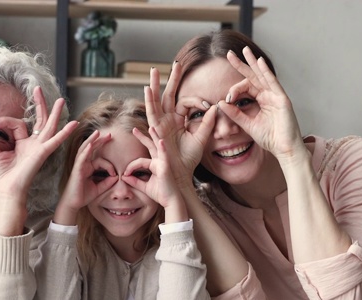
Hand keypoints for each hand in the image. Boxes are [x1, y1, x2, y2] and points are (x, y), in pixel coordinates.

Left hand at [0, 86, 77, 203]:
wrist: (7, 192)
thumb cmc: (1, 177)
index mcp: (22, 144)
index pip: (16, 123)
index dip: (3, 121)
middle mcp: (33, 144)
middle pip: (38, 120)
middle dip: (39, 104)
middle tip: (37, 88)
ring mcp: (39, 148)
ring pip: (48, 126)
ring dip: (54, 113)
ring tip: (61, 100)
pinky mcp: (42, 153)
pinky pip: (55, 141)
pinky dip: (64, 133)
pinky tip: (74, 124)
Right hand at [54, 130, 116, 224]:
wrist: (73, 204)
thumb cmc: (83, 196)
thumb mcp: (99, 188)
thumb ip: (108, 182)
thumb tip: (117, 176)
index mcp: (88, 167)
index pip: (100, 160)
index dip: (110, 166)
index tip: (115, 174)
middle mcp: (83, 164)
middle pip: (91, 149)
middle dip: (100, 141)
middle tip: (109, 134)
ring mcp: (79, 166)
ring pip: (85, 149)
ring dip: (91, 140)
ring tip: (97, 133)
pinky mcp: (77, 170)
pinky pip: (81, 158)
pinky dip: (86, 151)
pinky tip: (90, 145)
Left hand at [123, 127, 181, 210]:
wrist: (170, 201)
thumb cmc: (160, 194)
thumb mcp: (144, 187)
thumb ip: (135, 181)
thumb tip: (124, 177)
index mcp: (154, 165)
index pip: (140, 161)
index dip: (130, 167)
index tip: (124, 175)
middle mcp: (159, 162)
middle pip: (150, 146)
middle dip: (142, 137)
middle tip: (134, 130)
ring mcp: (164, 163)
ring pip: (157, 147)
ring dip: (154, 136)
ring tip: (151, 127)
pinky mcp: (166, 167)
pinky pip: (164, 155)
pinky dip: (162, 148)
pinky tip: (161, 141)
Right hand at [144, 65, 217, 187]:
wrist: (181, 174)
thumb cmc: (188, 160)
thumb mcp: (201, 139)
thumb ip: (207, 123)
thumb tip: (215, 108)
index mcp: (177, 120)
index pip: (183, 101)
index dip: (195, 98)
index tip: (207, 104)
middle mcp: (167, 120)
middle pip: (167, 96)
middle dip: (170, 80)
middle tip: (175, 63)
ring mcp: (160, 125)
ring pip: (156, 102)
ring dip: (154, 87)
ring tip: (153, 73)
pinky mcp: (157, 131)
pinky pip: (152, 115)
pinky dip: (149, 102)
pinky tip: (146, 91)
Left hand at [219, 47, 305, 161]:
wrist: (283, 149)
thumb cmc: (269, 138)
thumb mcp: (247, 124)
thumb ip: (235, 114)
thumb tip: (221, 103)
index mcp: (262, 100)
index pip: (246, 87)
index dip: (234, 90)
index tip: (227, 98)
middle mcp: (269, 95)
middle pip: (253, 76)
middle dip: (241, 64)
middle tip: (229, 54)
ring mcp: (276, 95)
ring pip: (262, 75)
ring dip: (253, 62)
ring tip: (244, 51)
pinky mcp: (282, 99)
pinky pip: (273, 82)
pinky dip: (265, 72)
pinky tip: (259, 62)